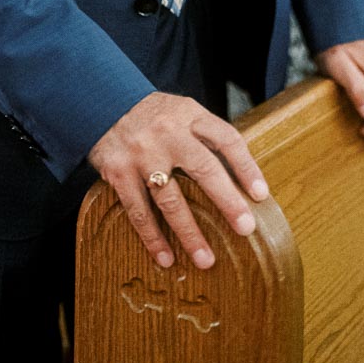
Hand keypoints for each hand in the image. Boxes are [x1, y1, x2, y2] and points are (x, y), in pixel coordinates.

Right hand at [88, 92, 268, 269]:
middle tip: (246, 228)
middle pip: (204, 169)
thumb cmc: (154, 115)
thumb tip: (240, 174)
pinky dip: (152, 237)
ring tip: (206, 260)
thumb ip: (206, 135)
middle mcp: (168, 133)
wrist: (102, 102)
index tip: (260, 195)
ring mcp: (142, 153)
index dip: (246, 167)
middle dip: (227, 201)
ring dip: (190, 233)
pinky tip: (165, 258)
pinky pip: (138, 211)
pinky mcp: (119, 172)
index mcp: (189, 115)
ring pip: (171, 199)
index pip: (226, 138)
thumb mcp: (183, 111)